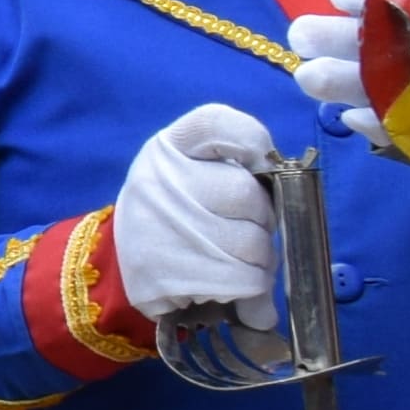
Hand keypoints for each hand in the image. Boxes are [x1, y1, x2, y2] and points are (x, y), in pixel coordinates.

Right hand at [110, 101, 286, 322]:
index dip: (251, 141)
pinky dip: (249, 286)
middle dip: (264, 219)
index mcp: (167, 149)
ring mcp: (159, 228)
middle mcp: (157, 181)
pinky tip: (233, 282)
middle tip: (250, 228)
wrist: (120, 261)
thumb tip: (290, 197)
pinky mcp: (166, 275)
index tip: (261, 164)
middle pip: (247, 193)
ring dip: (260, 259)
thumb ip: (242, 171)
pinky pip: (240, 280)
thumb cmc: (177, 211)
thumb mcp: (195, 175)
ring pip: (252, 243)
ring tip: (240, 260)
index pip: (214, 123)